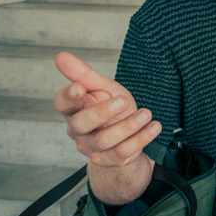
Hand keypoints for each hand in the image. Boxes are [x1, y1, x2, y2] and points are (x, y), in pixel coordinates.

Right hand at [53, 52, 160, 167]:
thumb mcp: (101, 87)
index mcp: (73, 109)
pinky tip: (154, 126)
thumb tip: (61, 56)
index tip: (80, 87)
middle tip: (123, 100)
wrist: (127, 134)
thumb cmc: (110, 106)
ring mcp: (92, 147)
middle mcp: (78, 130)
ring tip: (146, 113)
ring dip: (128, 126)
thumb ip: (83, 74)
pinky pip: (124, 151)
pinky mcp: (109, 160)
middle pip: (82, 124)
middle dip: (102, 112)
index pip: (62, 104)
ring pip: (105, 140)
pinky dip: (141, 138)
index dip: (68, 97)